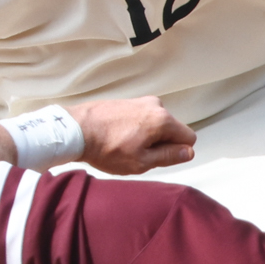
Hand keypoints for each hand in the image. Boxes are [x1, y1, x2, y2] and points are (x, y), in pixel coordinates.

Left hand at [74, 98, 197, 175]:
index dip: (177, 152)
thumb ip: (168, 156)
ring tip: (124, 146)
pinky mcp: (126, 101)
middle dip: (160, 144)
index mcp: (163, 119)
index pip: (189, 137)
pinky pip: (141, 118)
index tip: (156, 158)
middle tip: (137, 155)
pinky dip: (134, 129)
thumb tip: (188, 152)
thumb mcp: (141, 162)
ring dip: (146, 137)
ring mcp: (139, 101)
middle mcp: (155, 105)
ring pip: (156, 124)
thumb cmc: (107, 148)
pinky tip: (117, 137)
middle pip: (172, 130)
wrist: (76, 130)